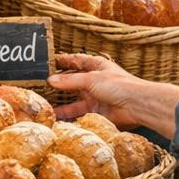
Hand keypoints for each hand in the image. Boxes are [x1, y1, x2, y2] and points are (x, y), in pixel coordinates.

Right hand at [48, 53, 178, 134]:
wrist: (137, 106)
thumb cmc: (119, 85)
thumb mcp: (91, 79)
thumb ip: (70, 81)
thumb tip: (50, 80)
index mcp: (96, 67)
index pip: (76, 61)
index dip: (63, 61)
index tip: (47, 61)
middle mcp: (95, 81)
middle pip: (73, 82)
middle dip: (59, 84)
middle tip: (40, 85)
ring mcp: (96, 97)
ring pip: (74, 100)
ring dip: (61, 103)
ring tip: (44, 105)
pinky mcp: (97, 112)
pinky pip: (79, 114)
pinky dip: (69, 116)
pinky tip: (57, 118)